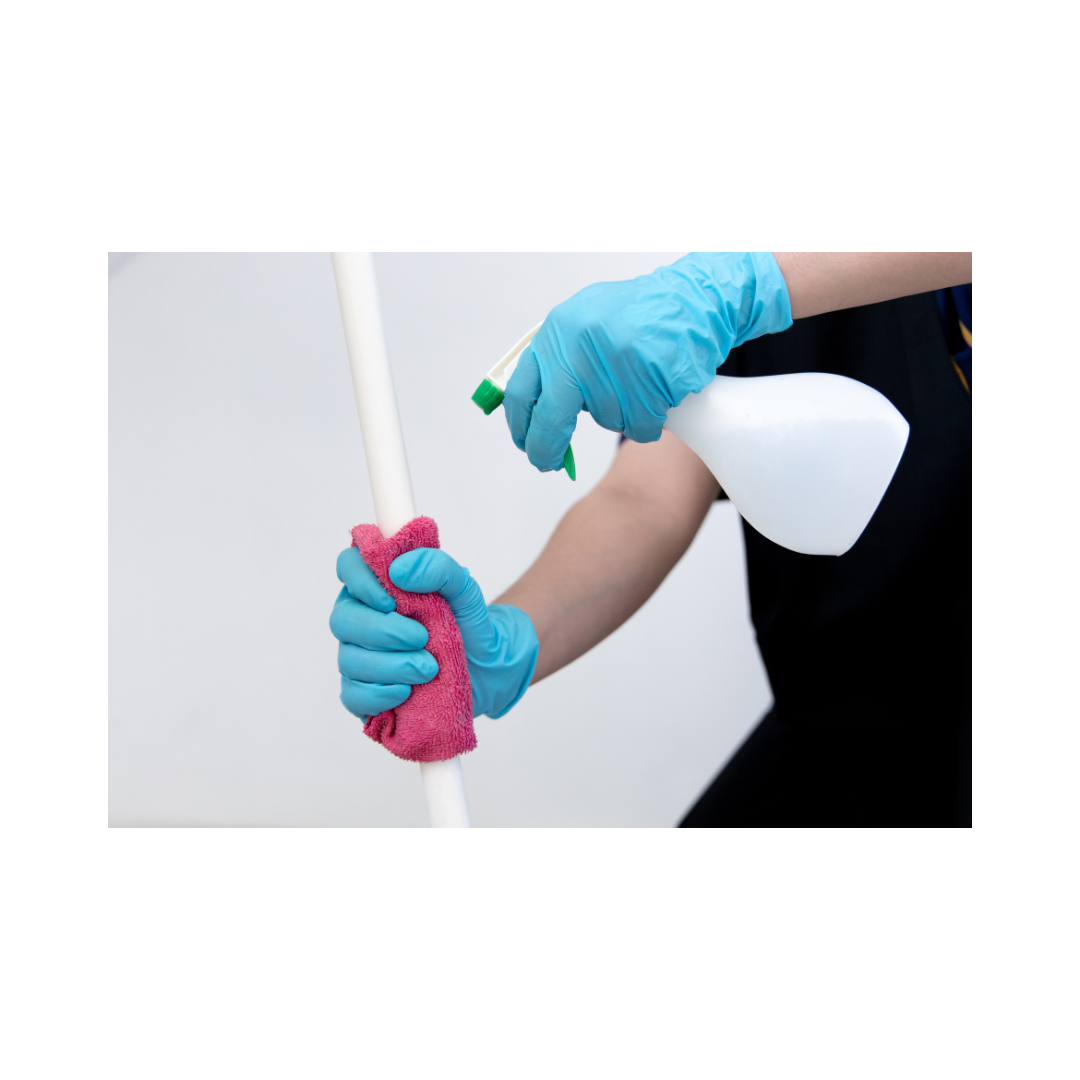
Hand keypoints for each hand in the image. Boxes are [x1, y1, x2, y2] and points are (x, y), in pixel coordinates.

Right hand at [330, 546, 537, 720]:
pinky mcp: (362, 692)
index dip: (361, 580)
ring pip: (348, 661)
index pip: (348, 565)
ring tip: (429, 668)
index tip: (391, 600)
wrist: (483, 668)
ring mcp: (356, 656)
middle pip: (341, 620)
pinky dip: (379, 694)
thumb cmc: (465, 622)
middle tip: (423, 638)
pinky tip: (407, 691)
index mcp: (376, 584)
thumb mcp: (463, 588)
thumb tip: (398, 571)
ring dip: (391, 665)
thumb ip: (438, 567)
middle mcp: (359, 618)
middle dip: (383, 631)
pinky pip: (352, 696)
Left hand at [503, 252, 791, 471]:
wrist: (694, 298)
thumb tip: (534, 414)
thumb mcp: (583, 323)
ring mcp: (615, 360)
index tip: (526, 444)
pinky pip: (641, 424)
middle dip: (547, 447)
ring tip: (639, 384)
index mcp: (559, 330)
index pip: (521, 390)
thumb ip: (558, 361)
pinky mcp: (649, 376)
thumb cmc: (640, 315)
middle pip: (551, 418)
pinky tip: (657, 392)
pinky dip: (649, 419)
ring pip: (606, 421)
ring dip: (622, 416)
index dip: (521, 426)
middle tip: (548, 462)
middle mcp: (581, 344)